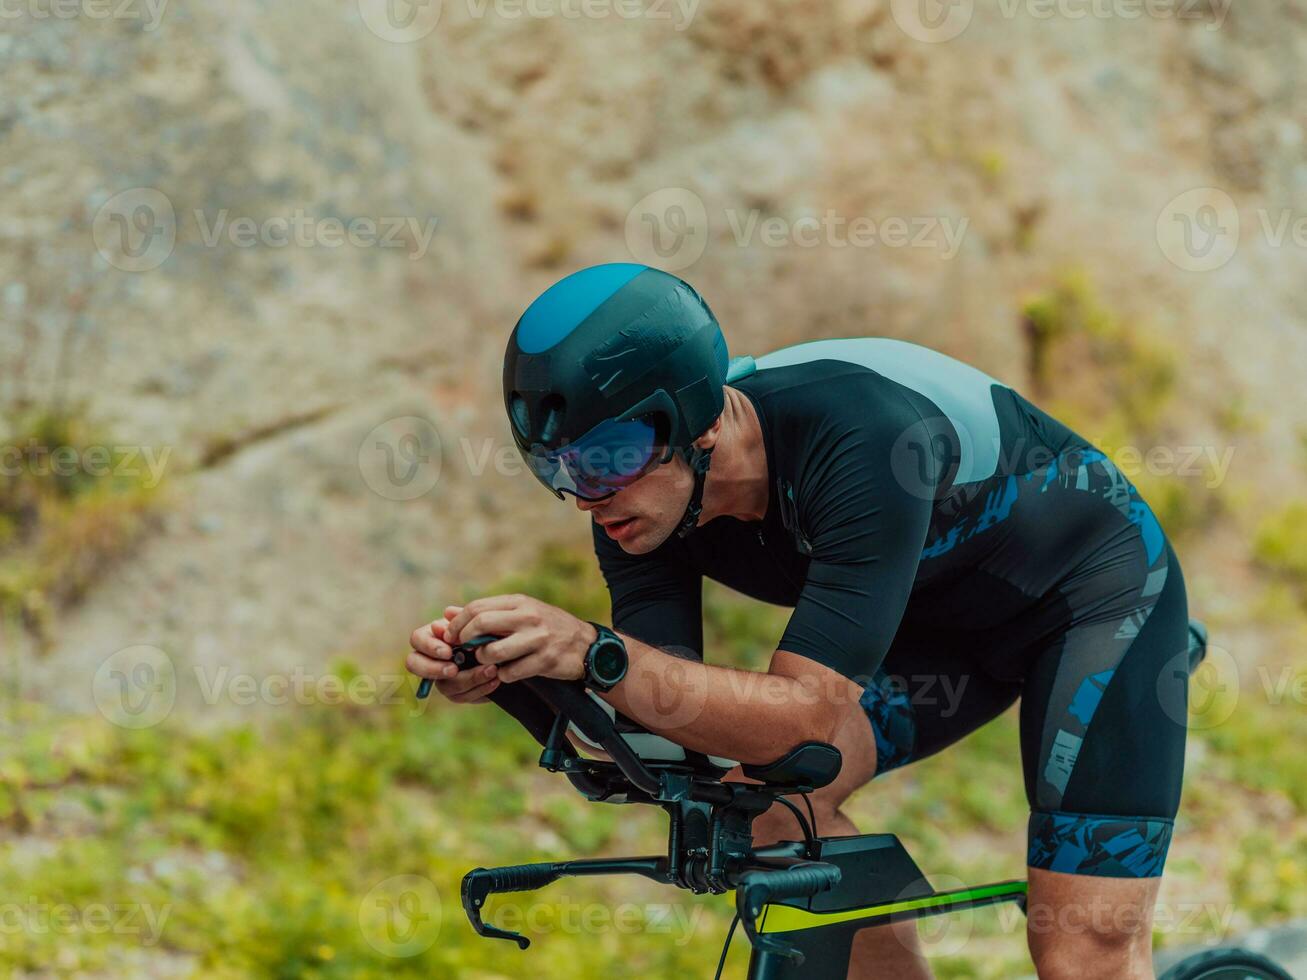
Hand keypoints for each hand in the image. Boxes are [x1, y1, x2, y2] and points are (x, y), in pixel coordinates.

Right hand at [407, 608, 501, 703]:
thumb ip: (463, 618)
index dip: (429, 647)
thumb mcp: (477, 622)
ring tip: (490, 670)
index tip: (448, 652)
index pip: (417, 639)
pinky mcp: (457, 693)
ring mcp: (442, 678)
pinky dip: (480, 689)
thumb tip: (448, 612)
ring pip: (444, 686)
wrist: (503, 648)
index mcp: (432, 635)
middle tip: (453, 669)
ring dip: (468, 679)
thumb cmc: (485, 630)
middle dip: (433, 669)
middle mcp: (431, 658)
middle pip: (415, 665)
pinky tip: (494, 680)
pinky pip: (463, 696)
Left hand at [446, 593, 595, 683]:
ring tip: (489, 662)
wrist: (587, 645)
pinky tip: (508, 672)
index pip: (477, 608)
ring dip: (484, 661)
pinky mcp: (545, 660)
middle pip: (481, 625)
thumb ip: (485, 613)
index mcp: (519, 602)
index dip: (458, 624)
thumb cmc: (547, 627)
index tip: (452, 637)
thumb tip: (447, 612)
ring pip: (493, 652)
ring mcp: (537, 638)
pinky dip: (504, 675)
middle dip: (466, 641)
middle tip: (464, 650)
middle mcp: (528, 616)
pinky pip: (511, 672)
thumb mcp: (521, 613)